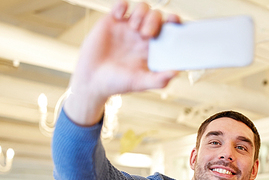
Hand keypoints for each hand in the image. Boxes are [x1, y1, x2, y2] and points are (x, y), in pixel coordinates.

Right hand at [64, 0, 178, 125]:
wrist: (92, 81)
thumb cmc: (117, 84)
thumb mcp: (140, 83)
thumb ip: (159, 79)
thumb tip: (176, 72)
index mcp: (152, 48)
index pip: (168, 30)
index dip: (174, 23)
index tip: (174, 21)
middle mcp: (141, 36)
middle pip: (156, 16)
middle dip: (154, 20)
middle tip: (146, 35)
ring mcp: (127, 27)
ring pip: (142, 8)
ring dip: (141, 13)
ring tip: (134, 28)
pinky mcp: (111, 21)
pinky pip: (121, 5)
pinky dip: (122, 5)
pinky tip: (119, 16)